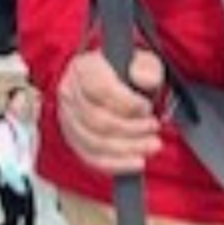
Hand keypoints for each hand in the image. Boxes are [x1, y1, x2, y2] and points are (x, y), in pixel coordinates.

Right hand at [55, 46, 166, 175]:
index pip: (99, 89)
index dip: (126, 102)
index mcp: (83, 68)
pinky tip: (137, 163)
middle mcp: (69, 94)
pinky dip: (116, 164)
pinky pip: (92, 158)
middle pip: (97, 119)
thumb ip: (146, 68)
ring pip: (94, 141)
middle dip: (131, 128)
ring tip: (152, 145)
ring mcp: (69, 119)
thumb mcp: (141, 61)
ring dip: (128, 147)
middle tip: (154, 127)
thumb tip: (145, 80)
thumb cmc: (126, 71)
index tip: (146, 107)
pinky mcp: (74, 140)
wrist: (111, 82)